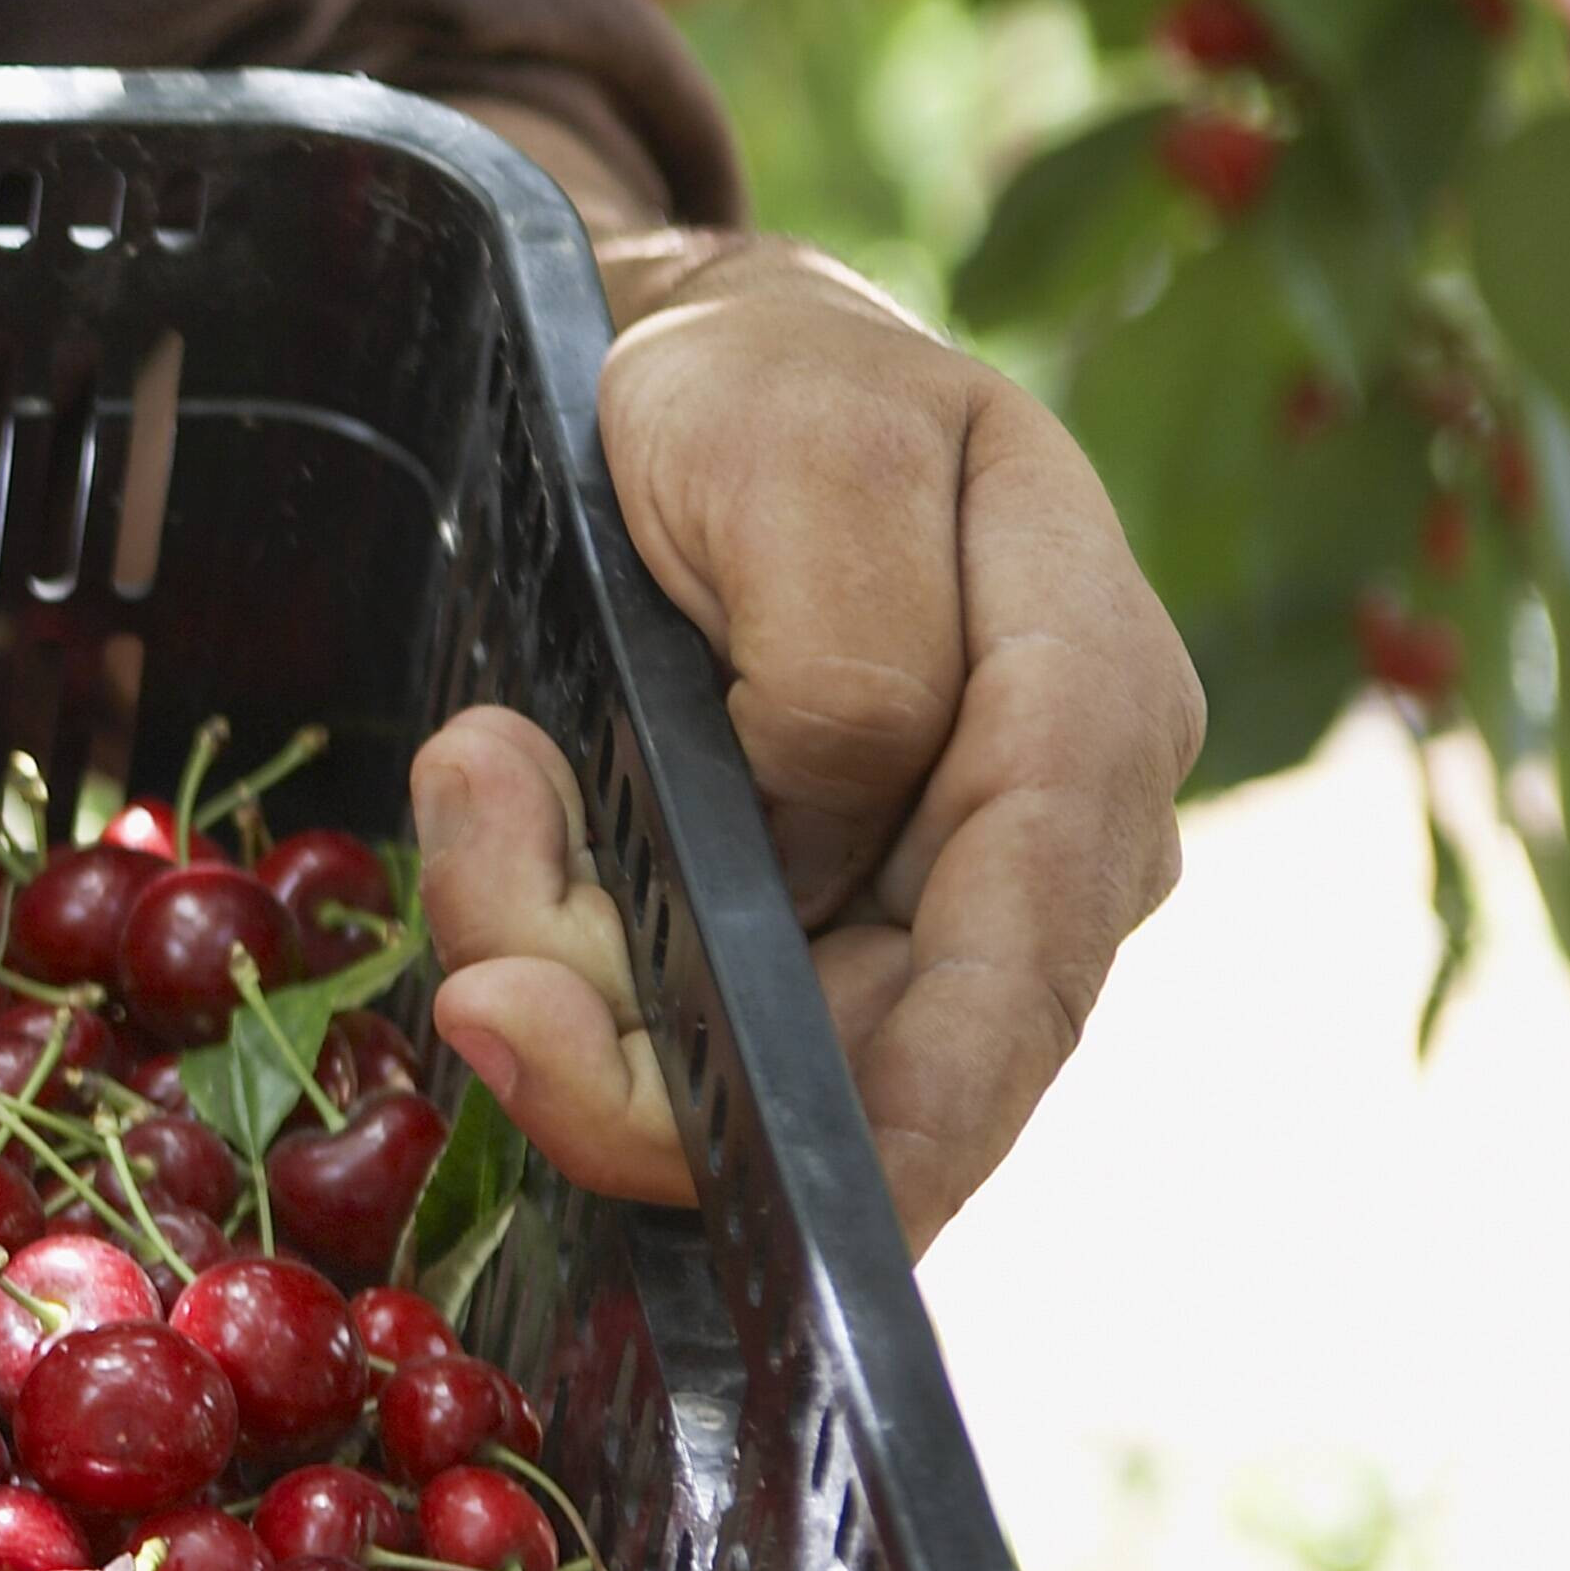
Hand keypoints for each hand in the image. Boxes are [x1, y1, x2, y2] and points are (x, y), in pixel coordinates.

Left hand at [412, 230, 1198, 1253]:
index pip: (1032, 955)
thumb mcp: (812, 454)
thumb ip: (849, 661)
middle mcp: (1037, 834)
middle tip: (481, 981)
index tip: (814, 1205)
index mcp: (1093, 704)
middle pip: (869, 1047)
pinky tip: (491, 813)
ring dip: (570, 969)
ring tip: (476, 777)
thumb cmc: (766, 386)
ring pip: (745, 1045)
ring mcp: (914, 892)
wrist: (673, 365)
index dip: (931, 1111)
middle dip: (651, 1060)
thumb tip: (811, 851)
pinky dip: (557, 947)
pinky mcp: (791, 918)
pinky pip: (672, 1002)